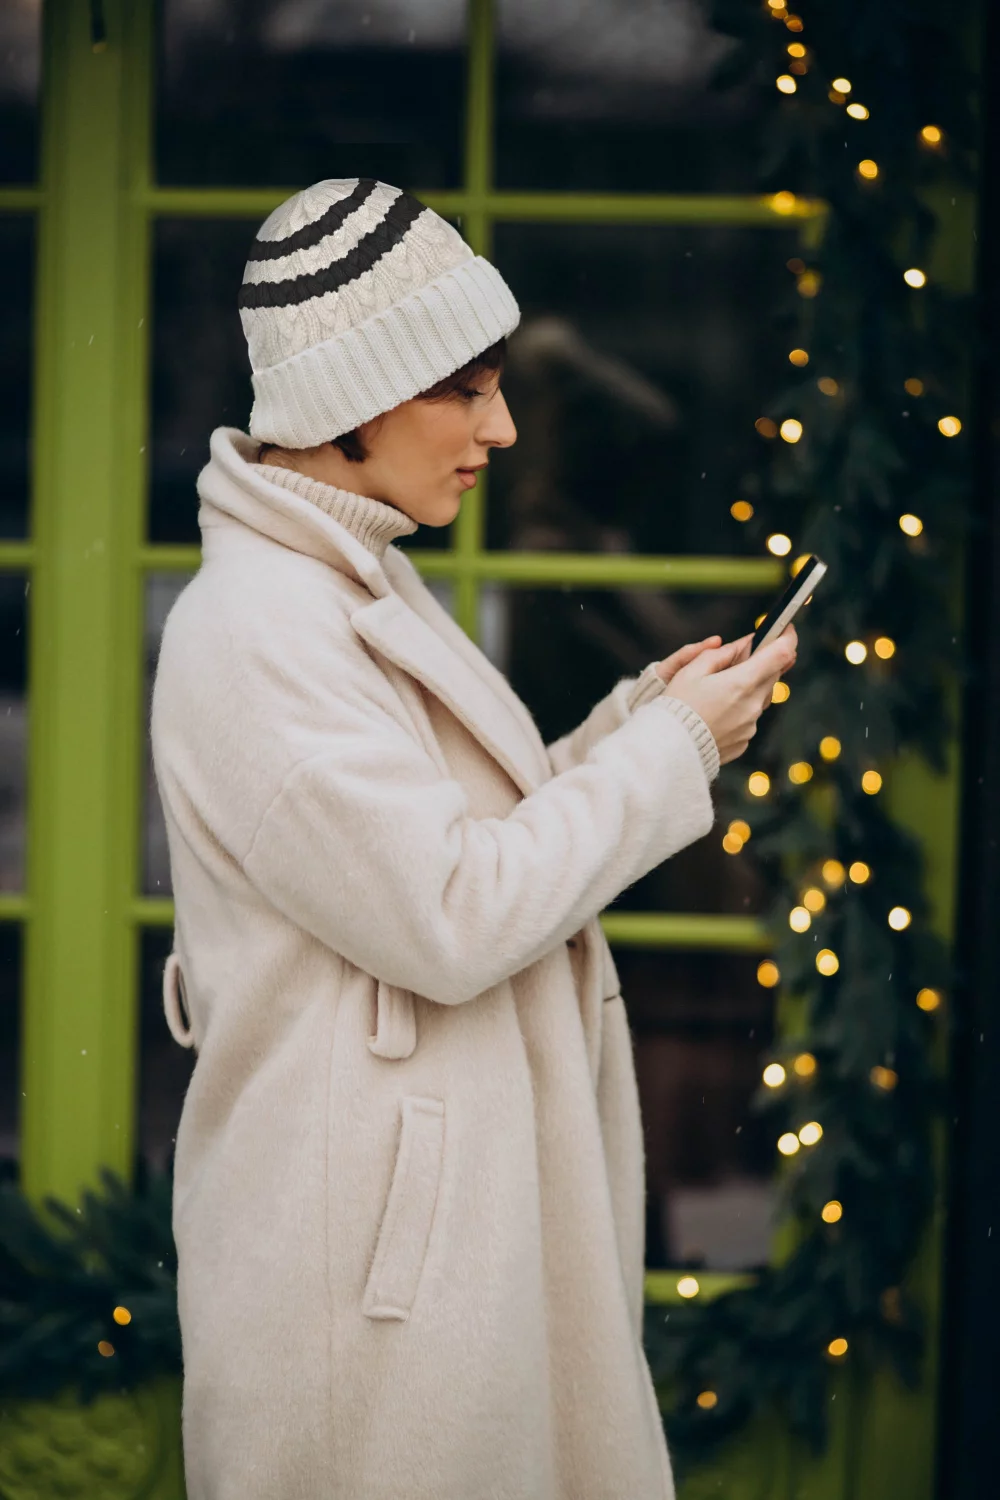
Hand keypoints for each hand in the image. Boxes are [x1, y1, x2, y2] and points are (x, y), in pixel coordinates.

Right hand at [663, 623, 797, 765]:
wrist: (668, 749)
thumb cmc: (676, 707)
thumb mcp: (691, 671)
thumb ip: (720, 654)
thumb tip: (742, 644)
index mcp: (741, 682)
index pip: (781, 653)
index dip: (787, 637)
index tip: (785, 629)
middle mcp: (753, 704)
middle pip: (773, 674)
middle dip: (764, 662)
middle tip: (745, 656)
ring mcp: (750, 725)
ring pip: (761, 696)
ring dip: (751, 686)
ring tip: (723, 688)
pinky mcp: (744, 740)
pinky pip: (750, 717)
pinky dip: (740, 709)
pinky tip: (718, 711)